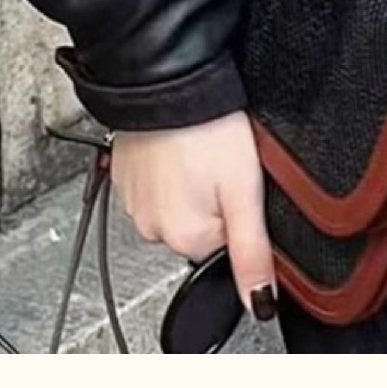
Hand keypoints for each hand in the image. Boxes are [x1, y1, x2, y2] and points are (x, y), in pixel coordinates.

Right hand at [110, 111, 276, 319]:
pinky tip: (180, 144)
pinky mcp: (126, 174)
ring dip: (192, 181)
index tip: (238, 182)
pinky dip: (171, 167)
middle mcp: (153, 230)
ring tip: (200, 149)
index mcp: (185, 240)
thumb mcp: (245, 191)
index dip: (239, 211)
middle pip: (202, 225)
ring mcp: (135, 202)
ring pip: (179, 202)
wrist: (167, 81)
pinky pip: (157, 182)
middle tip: (220, 161)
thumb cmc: (209, 128)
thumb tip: (261, 306)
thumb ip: (252, 252)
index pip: (225, 243)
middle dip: (216, 197)